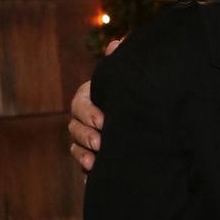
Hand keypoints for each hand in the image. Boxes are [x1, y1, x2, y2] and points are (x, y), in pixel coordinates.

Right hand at [68, 39, 119, 170]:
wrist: (145, 115)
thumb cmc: (132, 93)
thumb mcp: (127, 79)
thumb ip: (120, 62)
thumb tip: (118, 43)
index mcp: (89, 98)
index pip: (80, 104)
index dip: (88, 113)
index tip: (103, 121)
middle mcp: (83, 119)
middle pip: (74, 127)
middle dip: (85, 135)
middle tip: (100, 142)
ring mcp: (86, 139)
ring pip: (76, 147)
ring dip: (83, 154)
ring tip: (94, 161)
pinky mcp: (93, 158)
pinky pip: (84, 166)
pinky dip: (87, 171)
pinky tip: (94, 176)